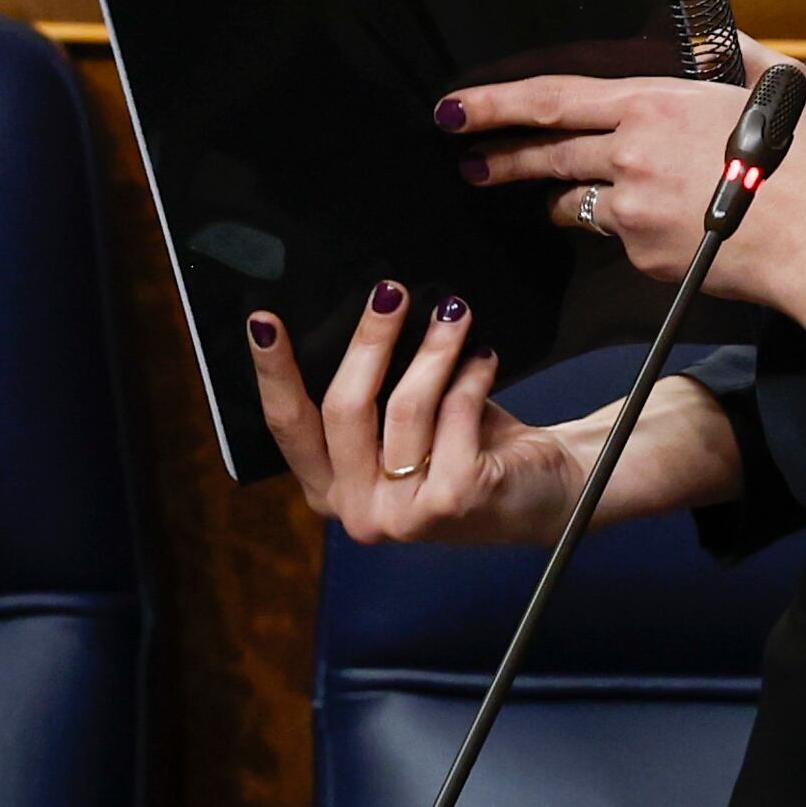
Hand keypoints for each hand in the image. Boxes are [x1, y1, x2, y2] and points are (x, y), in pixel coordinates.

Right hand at [245, 279, 585, 544]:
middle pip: (344, 408)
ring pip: (404, 406)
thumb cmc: (466, 445)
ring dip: (433, 348)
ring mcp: (403, 515)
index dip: (273, 372)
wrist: (542, 490)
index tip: (263, 321)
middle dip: (368, 340)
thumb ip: (371, 391)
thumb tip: (362, 311)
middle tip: (390, 291)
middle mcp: (358, 513)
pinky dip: (471, 376)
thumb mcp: (404, 424)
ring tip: (454, 312)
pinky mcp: (452, 501)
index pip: (288, 427)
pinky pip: (453, 414)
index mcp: (331, 491)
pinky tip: (484, 357)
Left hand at [451, 39, 805, 396]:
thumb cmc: (804, 161)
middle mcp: (629, 154)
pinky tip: (658, 227)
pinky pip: (617, 238)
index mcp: (652, 104)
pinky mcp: (642, 254)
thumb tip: (720, 31)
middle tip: (472, 162)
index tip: (453, 109)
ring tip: (549, 198)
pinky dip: (625, 230)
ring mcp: (631, 209)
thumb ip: (738, 50)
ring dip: (558, 199)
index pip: (552, 100)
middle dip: (501, 157)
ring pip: (572, 202)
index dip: (495, 104)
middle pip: (546, 156)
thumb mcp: (777, 82)